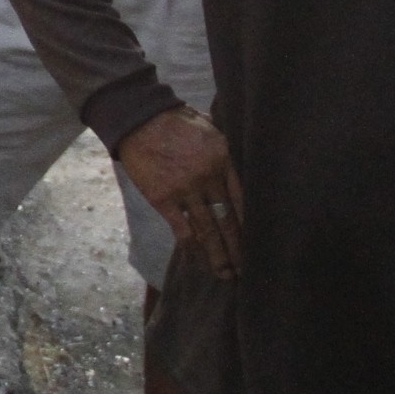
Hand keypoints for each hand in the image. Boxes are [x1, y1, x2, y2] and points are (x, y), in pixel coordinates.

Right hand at [112, 108, 244, 282]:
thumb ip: (223, 151)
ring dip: (218, 255)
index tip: (254, 244)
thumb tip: (234, 166)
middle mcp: (208, 178)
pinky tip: (198, 261)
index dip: (248, 225)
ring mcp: (185, 190)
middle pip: (228, 220)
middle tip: (245, 270)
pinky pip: (182, 230)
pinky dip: (191, 248)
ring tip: (226, 274)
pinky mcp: (163, 199)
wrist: (139, 119)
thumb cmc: (175, 120)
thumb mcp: (210, 128)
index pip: (241, 200)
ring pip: (208, 230)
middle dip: (237, 248)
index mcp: (223, 160)